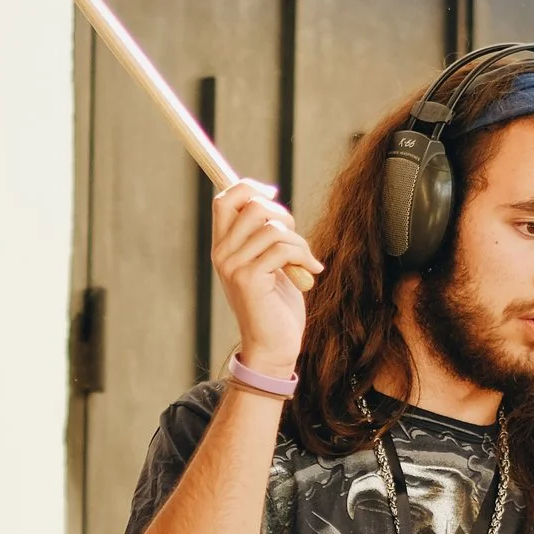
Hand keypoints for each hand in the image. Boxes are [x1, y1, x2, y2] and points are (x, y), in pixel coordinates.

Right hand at [212, 180, 320, 371]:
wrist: (275, 345)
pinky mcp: (248, 278)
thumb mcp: (269, 262)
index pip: (225, 199)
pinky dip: (304, 256)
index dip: (249, 187)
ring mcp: (232, 266)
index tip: (273, 191)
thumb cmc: (276, 304)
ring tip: (306, 262)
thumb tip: (269, 198)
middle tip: (296, 242)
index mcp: (223, 246)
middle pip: (253, 206)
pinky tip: (310, 271)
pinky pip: (282, 248)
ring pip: (273, 227)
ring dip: (299, 242)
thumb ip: (264, 234)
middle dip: (284, 216)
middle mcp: (222, 254)